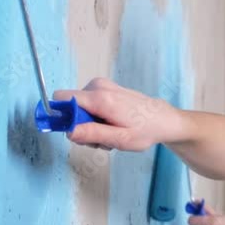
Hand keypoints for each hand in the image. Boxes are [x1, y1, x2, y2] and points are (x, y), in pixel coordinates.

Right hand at [52, 78, 180, 150]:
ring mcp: (101, 85)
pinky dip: (95, 118)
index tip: (74, 133)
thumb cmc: (145, 130)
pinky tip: (111, 125)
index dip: (61, 117)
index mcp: (100, 98)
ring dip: (89, 125)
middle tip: (100, 139)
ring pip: (78, 108)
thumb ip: (93, 134)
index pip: (61, 98)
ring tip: (110, 134)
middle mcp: (98, 86)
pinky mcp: (104, 88)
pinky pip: (87, 104)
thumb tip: (68, 131)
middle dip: (79, 126)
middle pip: (70, 106)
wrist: (163, 119)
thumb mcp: (120, 139)